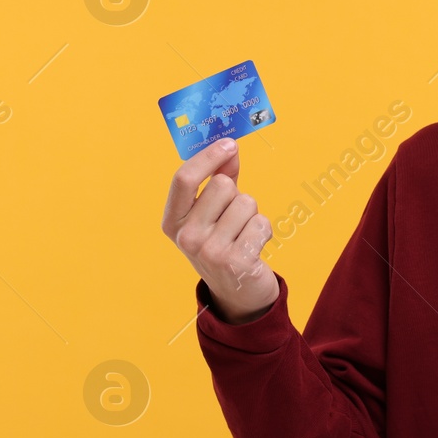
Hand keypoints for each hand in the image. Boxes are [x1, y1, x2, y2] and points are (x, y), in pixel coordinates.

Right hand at [162, 137, 278, 323]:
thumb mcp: (213, 212)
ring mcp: (210, 252)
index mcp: (173, 222)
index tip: (229, 144)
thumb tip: (230, 147)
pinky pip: (261, 223)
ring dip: (252, 215)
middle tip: (235, 219)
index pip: (183, 178)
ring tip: (244, 235)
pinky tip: (254, 247)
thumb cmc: (225, 241)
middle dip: (237, 195)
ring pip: (246, 202)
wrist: (237, 293)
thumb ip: (219, 177)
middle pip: (222, 186)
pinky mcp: (236, 263)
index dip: (208, 156)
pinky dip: (264, 231)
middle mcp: (187, 237)